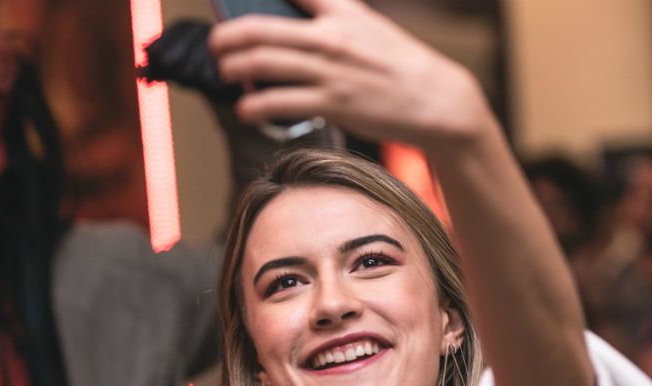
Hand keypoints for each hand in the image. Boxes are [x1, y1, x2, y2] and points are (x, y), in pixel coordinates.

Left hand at [209, 0, 489, 149]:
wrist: (435, 99)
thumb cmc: (396, 63)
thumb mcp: (366, 25)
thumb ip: (326, 17)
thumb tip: (282, 24)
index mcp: (341, 11)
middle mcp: (332, 37)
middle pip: (261, 29)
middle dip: (228, 36)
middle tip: (216, 43)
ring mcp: (330, 71)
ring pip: (263, 64)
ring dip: (234, 67)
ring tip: (225, 71)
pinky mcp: (332, 104)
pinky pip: (279, 103)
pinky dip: (254, 106)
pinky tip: (245, 108)